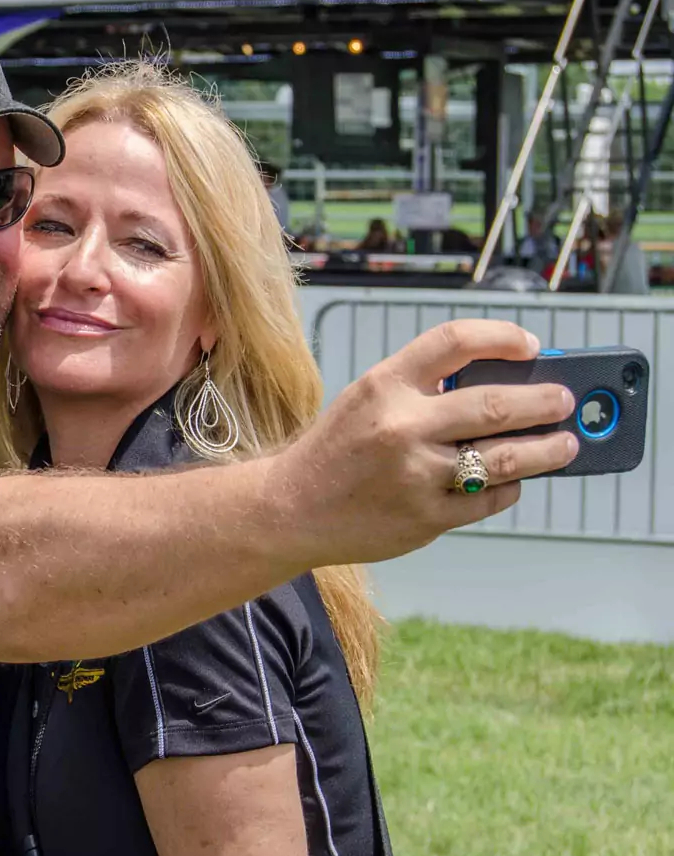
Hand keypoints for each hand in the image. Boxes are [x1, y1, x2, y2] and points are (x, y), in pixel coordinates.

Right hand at [276, 319, 577, 566]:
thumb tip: (500, 383)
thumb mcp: (366, 400)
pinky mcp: (427, 518)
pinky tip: (514, 481)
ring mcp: (417, 475)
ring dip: (548, 450)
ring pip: (506, 458)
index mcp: (384, 385)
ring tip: (566, 445)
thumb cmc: (335, 451)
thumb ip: (421, 388)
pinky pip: (489, 500)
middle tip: (564, 401)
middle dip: (544, 401)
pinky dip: (510, 488)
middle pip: (497, 404)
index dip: (502, 337)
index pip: (455, 342)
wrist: (290, 508)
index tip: (530, 346)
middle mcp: (402, 426)